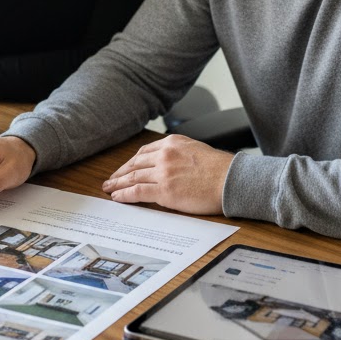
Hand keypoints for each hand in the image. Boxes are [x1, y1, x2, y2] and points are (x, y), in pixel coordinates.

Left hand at [102, 135, 232, 214]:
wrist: (231, 180)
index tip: (124, 169)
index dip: (130, 163)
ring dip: (118, 184)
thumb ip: (177, 153)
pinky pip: (137, 191)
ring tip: (110, 190)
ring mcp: (163, 172)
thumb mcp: (194, 149)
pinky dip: (124, 194)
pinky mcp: (164, 190)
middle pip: (135, 164)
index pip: (143, 152)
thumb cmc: (219, 168)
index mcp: (171, 143)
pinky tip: (118, 197)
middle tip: (110, 180)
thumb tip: (165, 163)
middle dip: (120, 173)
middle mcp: (164, 155)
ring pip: (133, 177)